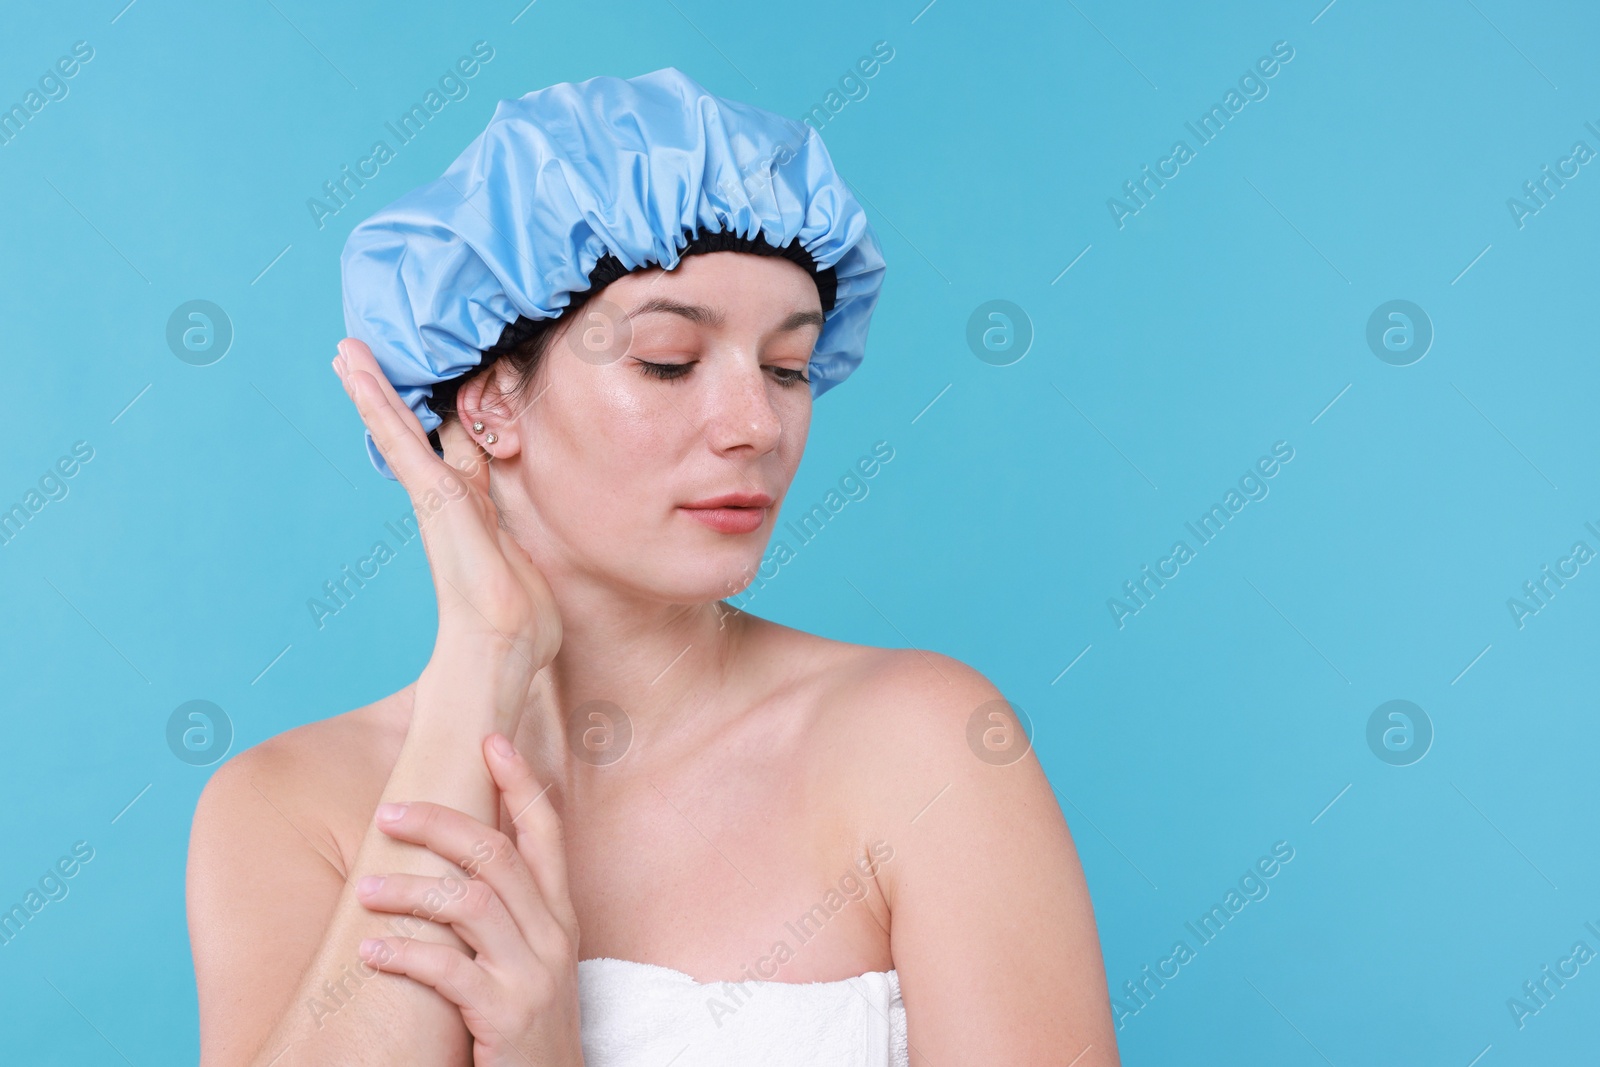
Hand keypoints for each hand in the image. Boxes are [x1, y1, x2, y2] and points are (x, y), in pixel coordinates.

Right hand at [332, 337, 560, 672]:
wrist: (503, 648)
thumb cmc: (522, 624)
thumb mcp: (529, 568)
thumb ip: (521, 550)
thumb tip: (529, 560)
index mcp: (474, 509)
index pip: (454, 447)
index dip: (439, 416)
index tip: (429, 388)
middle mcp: (451, 498)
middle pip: (415, 433)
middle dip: (391, 395)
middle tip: (359, 358)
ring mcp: (437, 496)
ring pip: (400, 430)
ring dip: (374, 389)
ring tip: (346, 353)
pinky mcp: (433, 495)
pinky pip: (402, 440)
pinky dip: (379, 405)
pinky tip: (358, 376)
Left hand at [355, 733, 584, 1066]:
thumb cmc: (526, 1023)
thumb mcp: (531, 959)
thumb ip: (507, 912)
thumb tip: (457, 862)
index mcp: (559, 915)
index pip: (547, 830)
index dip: (521, 782)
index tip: (489, 740)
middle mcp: (553, 935)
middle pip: (498, 853)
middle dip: (441, 822)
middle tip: (388, 812)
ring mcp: (533, 975)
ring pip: (470, 903)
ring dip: (409, 889)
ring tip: (363, 889)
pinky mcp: (505, 1015)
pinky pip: (449, 970)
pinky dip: (405, 954)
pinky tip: (371, 950)